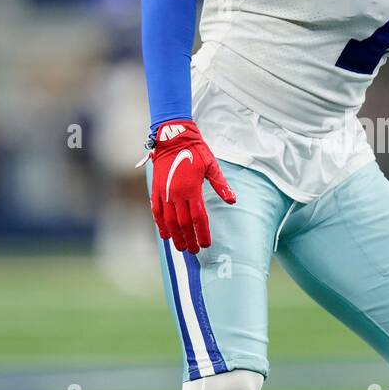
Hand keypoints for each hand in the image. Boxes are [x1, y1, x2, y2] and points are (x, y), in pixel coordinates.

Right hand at [148, 121, 234, 253]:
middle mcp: (177, 194)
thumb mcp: (212, 166)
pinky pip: (156, 212)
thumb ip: (221, 185)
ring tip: (181, 247)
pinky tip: (165, 235)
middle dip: (189, 239)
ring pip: (169, 221)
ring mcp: (164, 193)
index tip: (206, 244)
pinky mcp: (156, 190)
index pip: (198, 218)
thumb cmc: (195, 151)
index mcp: (192, 189)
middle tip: (194, 251)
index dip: (202, 233)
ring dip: (175, 236)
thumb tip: (232, 200)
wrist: (173, 138)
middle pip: (183, 224)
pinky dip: (160, 225)